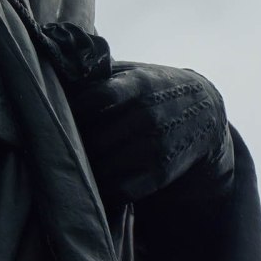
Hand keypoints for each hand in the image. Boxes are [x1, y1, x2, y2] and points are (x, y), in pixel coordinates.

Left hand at [68, 61, 234, 204]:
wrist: (204, 111)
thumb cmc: (154, 87)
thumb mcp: (132, 71)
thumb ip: (99, 73)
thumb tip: (55, 72)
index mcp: (140, 84)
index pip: (101, 95)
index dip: (76, 106)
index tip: (56, 110)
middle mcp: (149, 115)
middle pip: (98, 136)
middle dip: (73, 142)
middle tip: (56, 143)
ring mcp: (157, 146)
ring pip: (106, 166)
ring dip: (84, 168)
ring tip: (69, 163)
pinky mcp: (161, 172)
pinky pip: (122, 190)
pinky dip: (102, 189)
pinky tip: (91, 181)